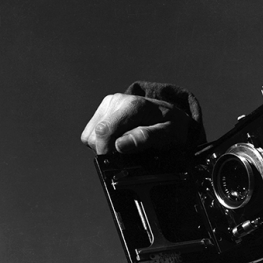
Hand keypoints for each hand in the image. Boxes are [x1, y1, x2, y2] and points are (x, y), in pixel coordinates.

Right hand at [81, 93, 197, 154]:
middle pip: (95, 135)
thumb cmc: (172, 126)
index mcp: (134, 106)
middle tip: (128, 154)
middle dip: (108, 150)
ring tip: (126, 146)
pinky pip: (90, 133)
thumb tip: (119, 145)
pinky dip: (102, 141)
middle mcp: (118, 101)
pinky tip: (119, 140)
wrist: (171, 114)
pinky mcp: (103, 109)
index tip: (116, 161)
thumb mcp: (169, 135)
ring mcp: (109, 103)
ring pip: (90, 135)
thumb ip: (145, 138)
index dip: (106, 151)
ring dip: (105, 146)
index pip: (105, 131)